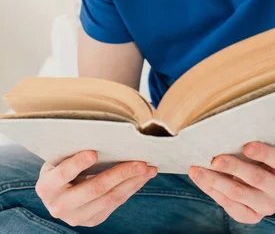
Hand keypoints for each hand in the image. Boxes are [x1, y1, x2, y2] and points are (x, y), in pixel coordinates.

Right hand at [35, 150, 156, 227]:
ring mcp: (76, 217)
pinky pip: (115, 204)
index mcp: (47, 186)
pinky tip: (142, 177)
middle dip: (120, 174)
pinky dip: (131, 188)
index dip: (78, 164)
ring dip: (132, 182)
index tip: (94, 152)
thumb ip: (72, 149)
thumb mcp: (58, 157)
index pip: (63, 174)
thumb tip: (101, 132)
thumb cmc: (60, 164)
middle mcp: (59, 206)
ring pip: (109, 198)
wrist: (57, 190)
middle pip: (94, 189)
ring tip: (148, 168)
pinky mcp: (92, 220)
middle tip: (140, 162)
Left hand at [188, 142, 274, 223]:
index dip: (263, 153)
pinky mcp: (252, 216)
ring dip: (216, 181)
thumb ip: (264, 138)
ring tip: (197, 170)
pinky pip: (231, 207)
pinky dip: (214, 193)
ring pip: (239, 194)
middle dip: (234, 168)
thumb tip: (240, 121)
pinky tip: (202, 181)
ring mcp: (267, 206)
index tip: (246, 146)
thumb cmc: (270, 158)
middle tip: (215, 159)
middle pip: (257, 179)